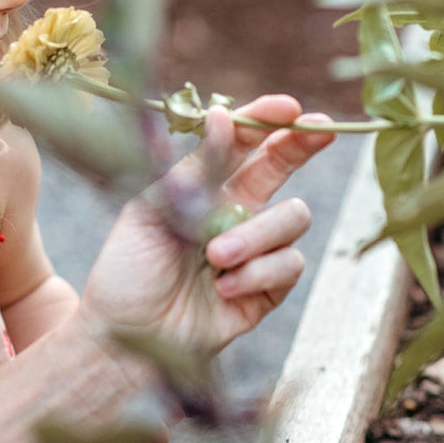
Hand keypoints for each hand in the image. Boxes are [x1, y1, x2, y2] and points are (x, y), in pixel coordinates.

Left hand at [81, 95, 333, 356]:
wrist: (124, 334)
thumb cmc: (128, 270)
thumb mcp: (151, 210)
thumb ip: (194, 168)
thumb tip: (222, 115)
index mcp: (205, 187)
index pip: (245, 144)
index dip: (268, 122)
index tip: (289, 108)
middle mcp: (236, 212)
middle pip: (285, 166)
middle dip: (305, 144)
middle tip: (319, 131)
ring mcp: (256, 250)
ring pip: (293, 218)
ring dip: (255, 235)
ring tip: (214, 257)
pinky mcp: (267, 289)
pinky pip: (288, 265)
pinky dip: (258, 274)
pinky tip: (224, 288)